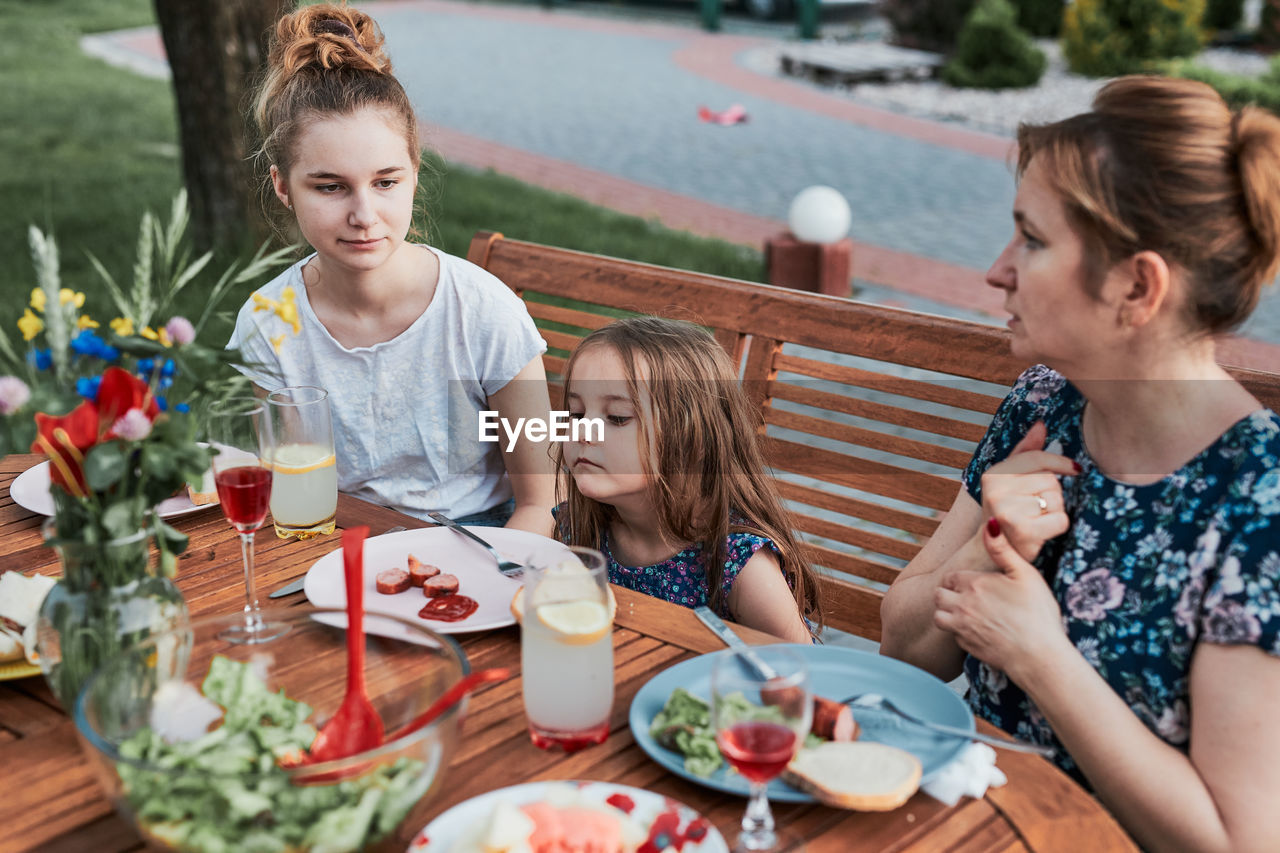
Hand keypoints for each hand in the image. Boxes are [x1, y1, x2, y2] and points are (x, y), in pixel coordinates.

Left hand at [934, 519, 1068, 679]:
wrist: (1039, 655)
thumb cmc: (1038, 613)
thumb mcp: (1026, 574)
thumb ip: (1003, 549)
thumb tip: (991, 525)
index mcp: (974, 584)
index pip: (950, 577)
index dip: (960, 579)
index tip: (973, 583)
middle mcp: (962, 605)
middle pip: (939, 595)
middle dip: (948, 593)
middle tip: (967, 597)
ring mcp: (961, 628)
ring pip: (938, 616)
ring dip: (947, 613)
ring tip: (965, 613)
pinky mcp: (966, 647)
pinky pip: (952, 636)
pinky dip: (959, 632)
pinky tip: (977, 631)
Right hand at [979, 421, 1075, 562]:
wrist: (990, 553)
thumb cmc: (1006, 512)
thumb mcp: (1009, 481)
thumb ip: (1025, 453)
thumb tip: (1040, 425)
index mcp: (993, 474)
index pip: (1037, 458)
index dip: (1061, 462)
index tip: (1075, 469)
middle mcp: (996, 490)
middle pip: (1050, 480)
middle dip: (1052, 494)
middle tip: (1036, 508)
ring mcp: (1007, 511)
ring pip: (1056, 500)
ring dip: (1054, 511)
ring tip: (1035, 520)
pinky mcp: (1023, 531)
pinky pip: (1060, 520)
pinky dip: (1058, 527)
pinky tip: (1042, 533)